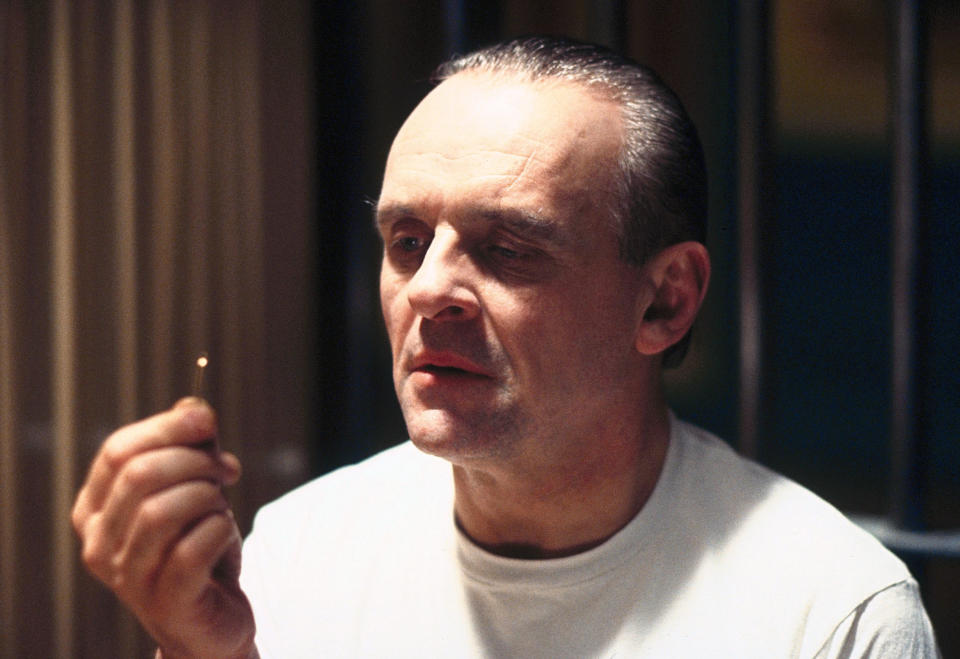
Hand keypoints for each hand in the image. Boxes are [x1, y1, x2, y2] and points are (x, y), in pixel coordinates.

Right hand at [72, 399, 256, 657]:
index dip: (167, 426)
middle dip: (195, 461)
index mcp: (94, 509)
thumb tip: (195, 406)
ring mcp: (127, 577)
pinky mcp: (164, 602)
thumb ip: (191, 446)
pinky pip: (192, 549)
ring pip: (163, 511)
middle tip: (226, 470)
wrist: (212, 617)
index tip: (208, 421)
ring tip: (221, 507)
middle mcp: (98, 545)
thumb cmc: (197, 546)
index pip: (117, 451)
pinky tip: (224, 532)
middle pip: (140, 476)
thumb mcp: (194, 487)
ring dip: (208, 497)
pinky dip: (219, 529)